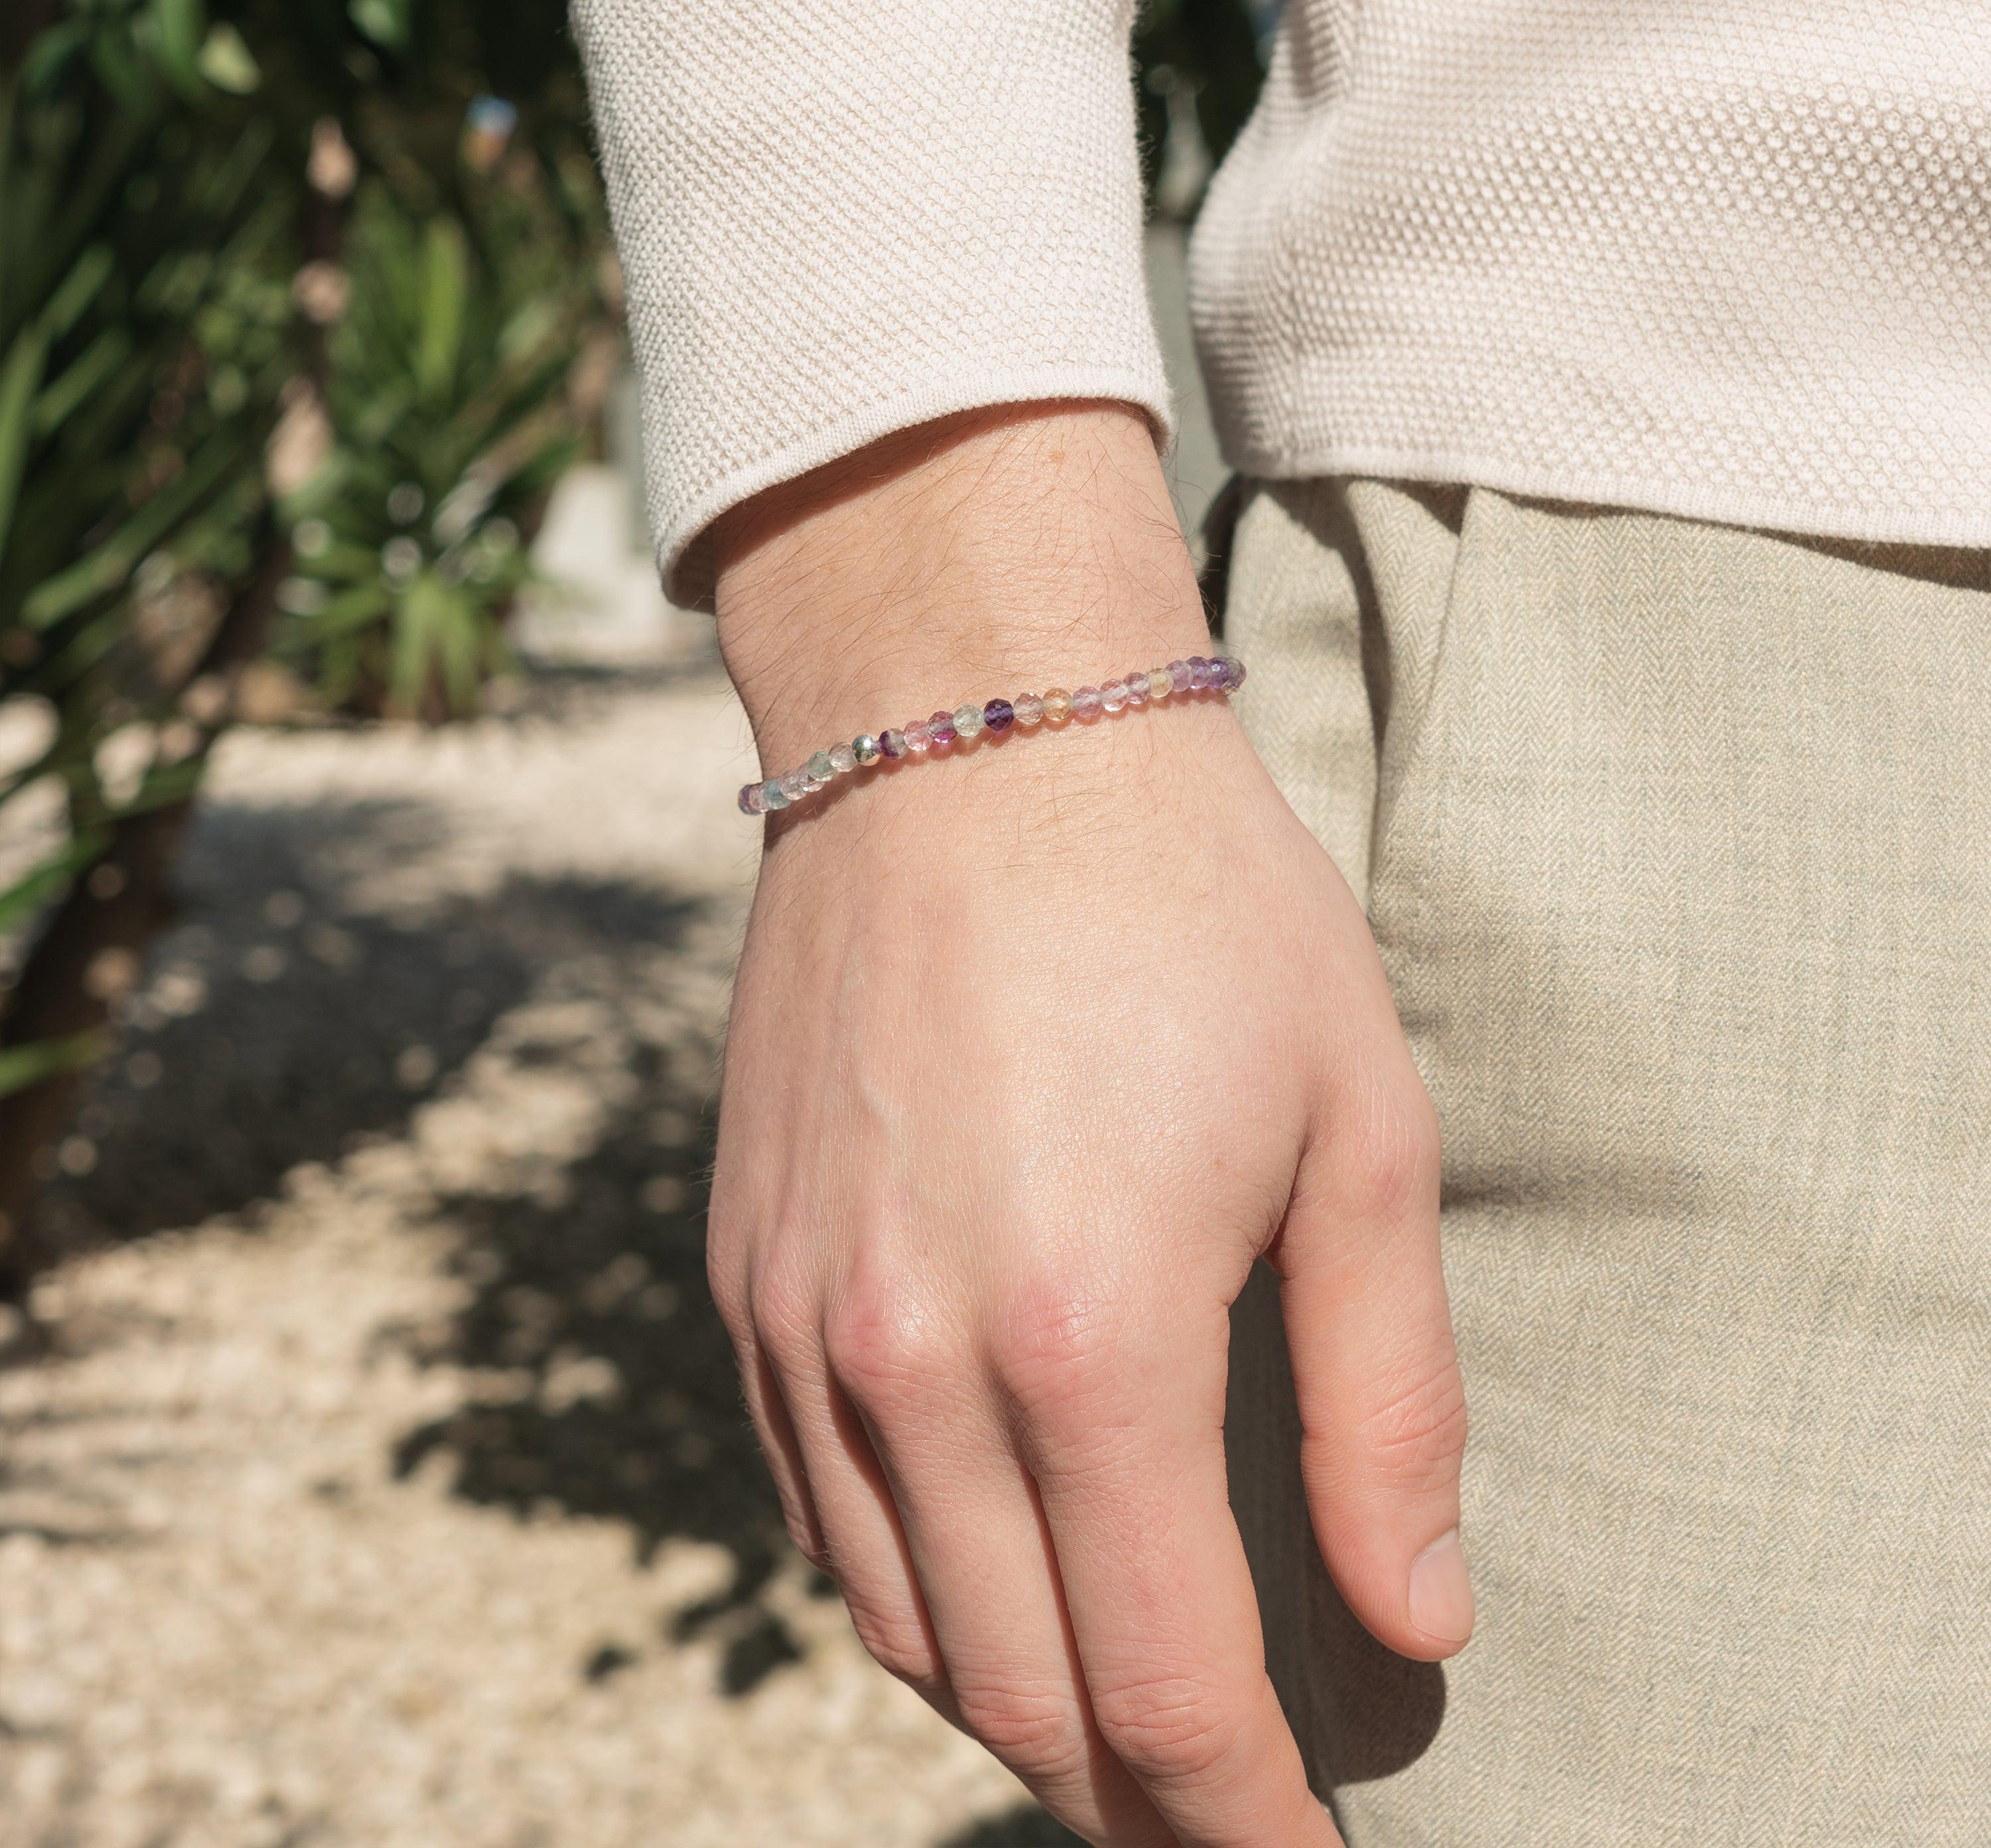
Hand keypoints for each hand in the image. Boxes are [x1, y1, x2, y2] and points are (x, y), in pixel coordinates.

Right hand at [707, 405, 1471, 1846]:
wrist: (967, 733)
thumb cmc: (1194, 909)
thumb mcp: (1358, 1134)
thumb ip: (1389, 1405)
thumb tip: (1417, 1625)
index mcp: (1091, 1339)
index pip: (1164, 1687)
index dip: (1244, 1810)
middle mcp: (910, 1362)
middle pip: (1017, 1692)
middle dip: (1131, 1785)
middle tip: (1216, 1796)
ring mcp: (799, 1322)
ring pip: (894, 1624)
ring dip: (1012, 1700)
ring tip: (1108, 1705)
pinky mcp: (741, 1274)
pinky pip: (809, 1508)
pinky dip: (901, 1588)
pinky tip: (974, 1563)